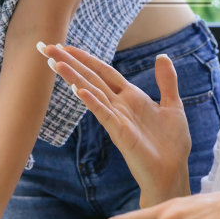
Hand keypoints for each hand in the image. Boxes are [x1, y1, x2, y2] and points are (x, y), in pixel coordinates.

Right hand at [41, 42, 192, 207]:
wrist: (172, 172)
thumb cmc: (171, 144)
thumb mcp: (173, 105)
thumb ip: (167, 81)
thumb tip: (162, 56)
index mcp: (131, 97)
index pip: (103, 72)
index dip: (85, 58)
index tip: (66, 46)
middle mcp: (119, 105)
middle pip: (91, 78)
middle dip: (70, 63)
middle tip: (47, 47)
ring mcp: (117, 119)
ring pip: (92, 92)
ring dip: (74, 77)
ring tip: (56, 63)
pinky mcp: (121, 133)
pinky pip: (104, 114)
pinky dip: (93, 102)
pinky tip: (80, 90)